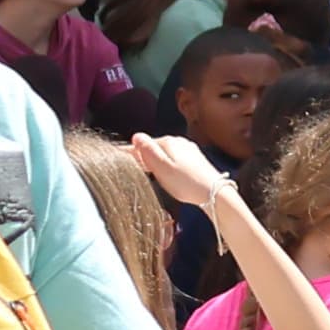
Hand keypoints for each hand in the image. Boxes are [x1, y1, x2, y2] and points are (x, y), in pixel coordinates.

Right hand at [128, 129, 242, 215]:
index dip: (128, 151)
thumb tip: (136, 136)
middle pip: (153, 147)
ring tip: (140, 168)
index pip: (142, 144)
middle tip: (125, 163)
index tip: (115, 155)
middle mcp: (179, 142)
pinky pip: (172, 159)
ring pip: (163, 153)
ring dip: (151, 160)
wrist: (213, 193)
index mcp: (168, 142)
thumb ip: (147, 151)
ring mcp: (188, 150)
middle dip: (139, 155)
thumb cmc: (186, 182)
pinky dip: (163, 164)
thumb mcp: (161, 167)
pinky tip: (161, 172)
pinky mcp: (194, 160)